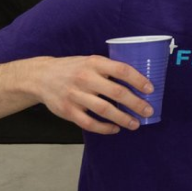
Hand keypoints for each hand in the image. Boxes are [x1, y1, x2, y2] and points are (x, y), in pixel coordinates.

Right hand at [28, 55, 152, 133]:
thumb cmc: (74, 69)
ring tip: (135, 124)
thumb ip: (109, 69)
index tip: (150, 89)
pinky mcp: (67, 111)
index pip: (122, 70)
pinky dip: (104, 128)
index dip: (138, 80)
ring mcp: (75, 96)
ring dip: (123, 119)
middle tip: (149, 111)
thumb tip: (138, 80)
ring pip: (104, 110)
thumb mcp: (91, 61)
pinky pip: (89, 123)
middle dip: (136, 103)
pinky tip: (115, 129)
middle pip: (116, 92)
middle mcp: (85, 78)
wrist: (41, 77)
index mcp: (94, 63)